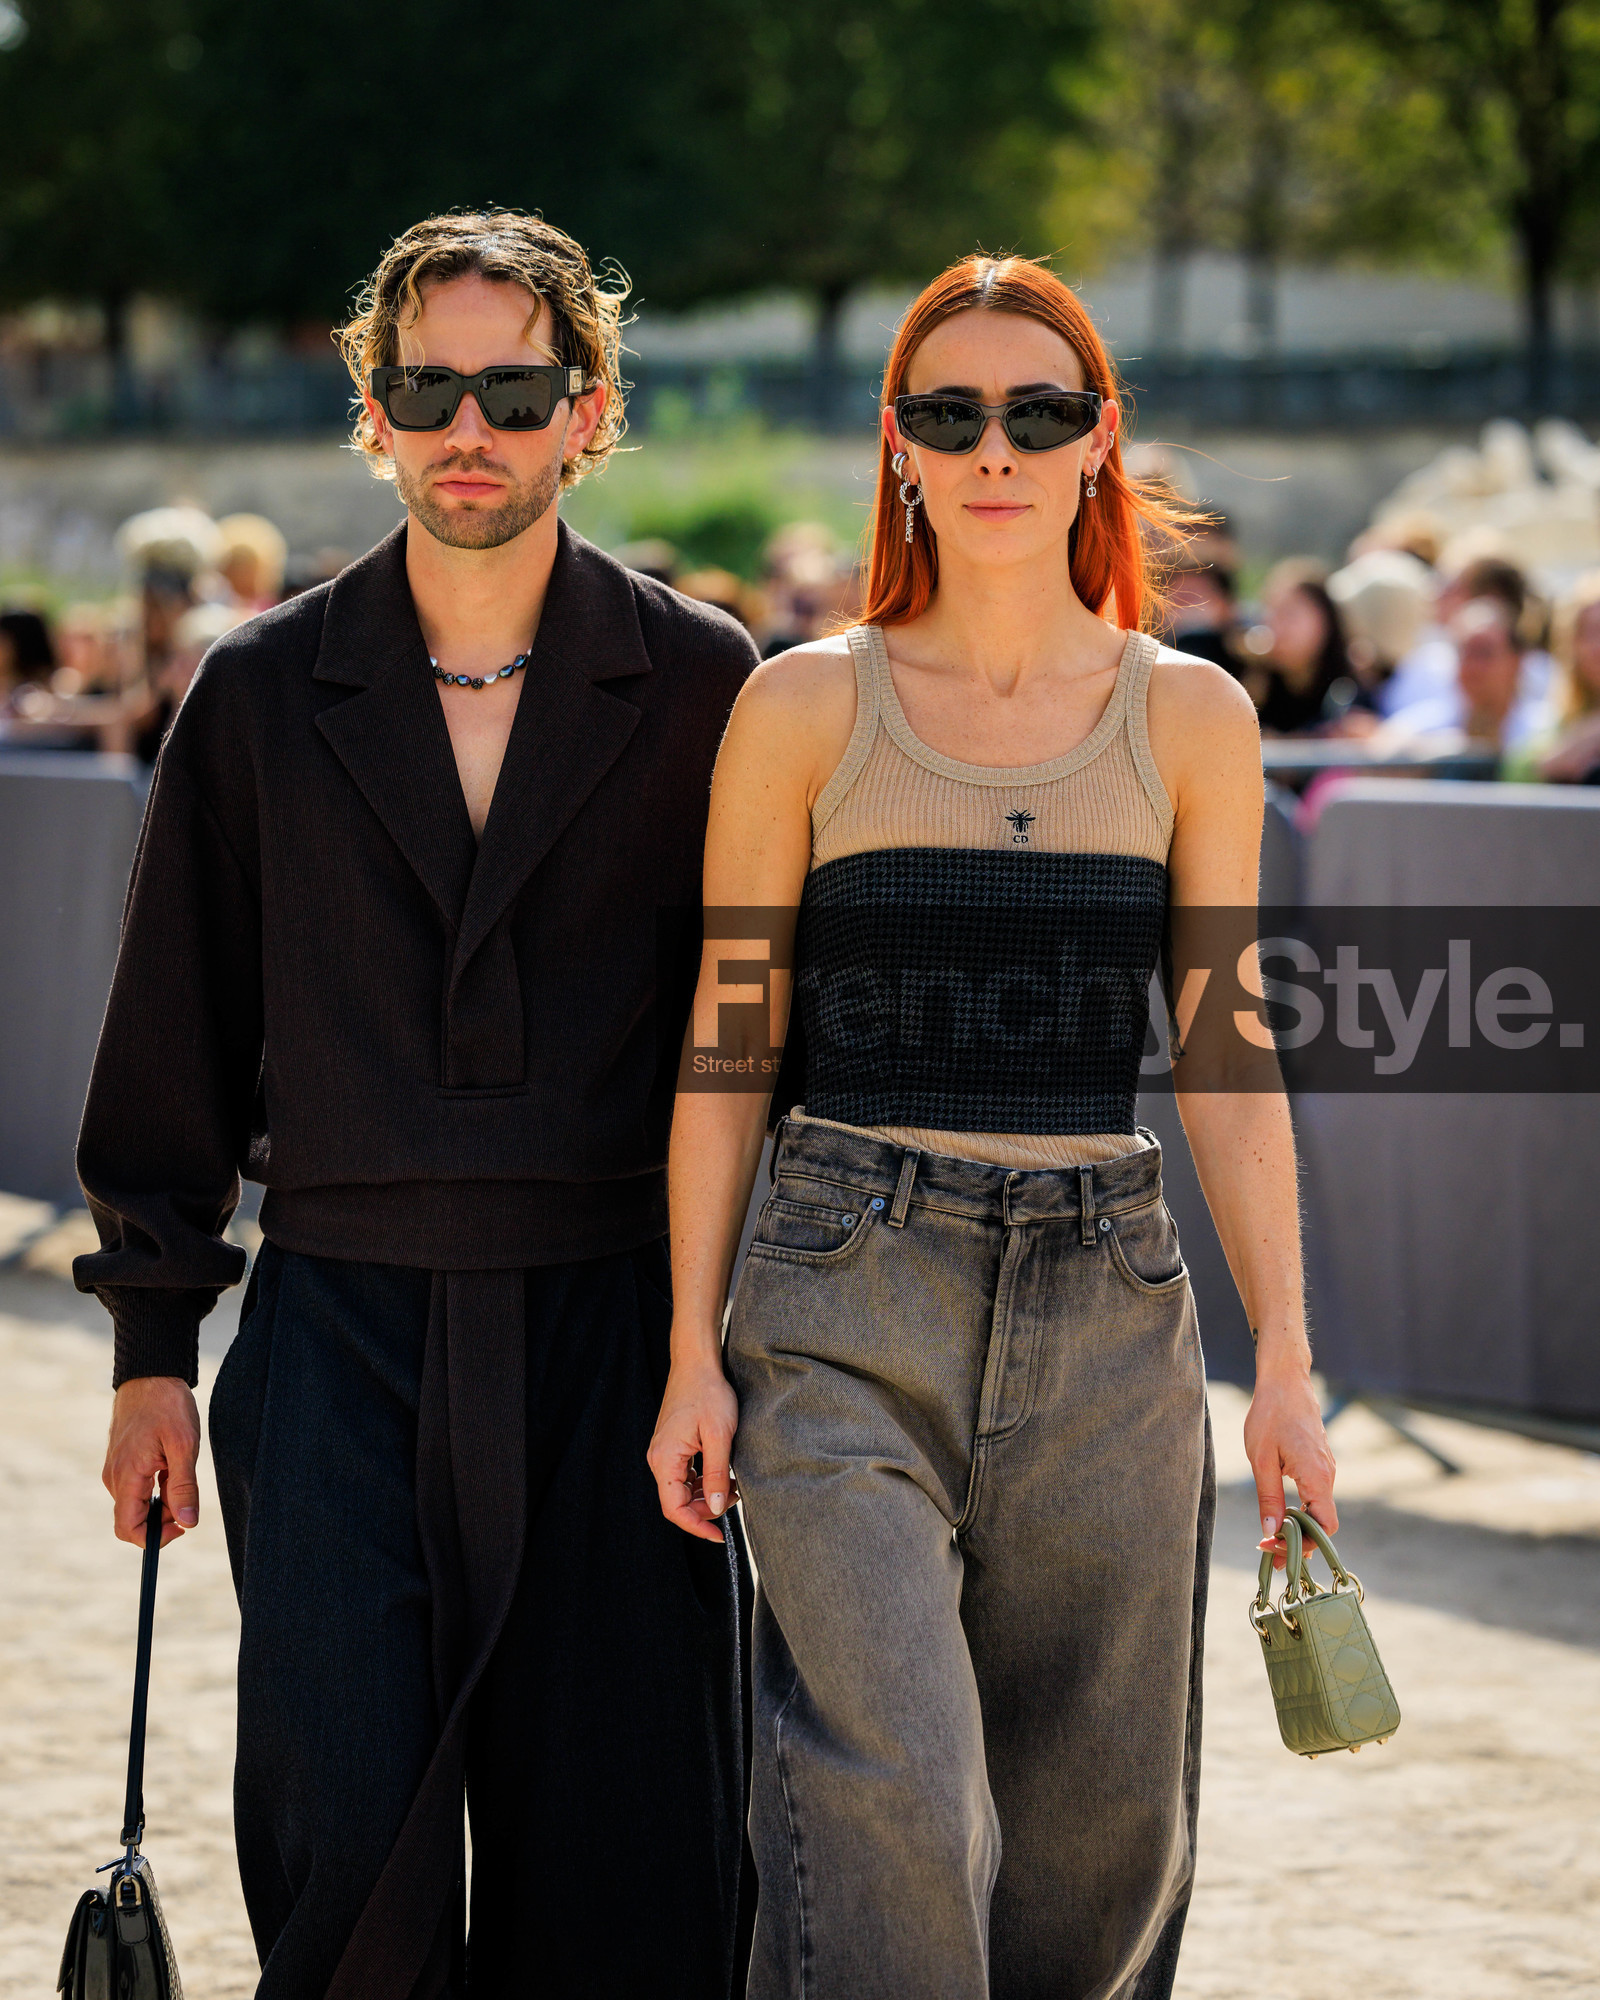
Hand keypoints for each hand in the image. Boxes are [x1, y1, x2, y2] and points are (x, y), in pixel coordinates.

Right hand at [103, 1377, 201, 1547]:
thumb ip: (184, 1487)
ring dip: (160, 1501)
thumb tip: (187, 1523)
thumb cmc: (167, 1406)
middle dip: (162, 1519)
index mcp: (126, 1477)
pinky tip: (171, 1466)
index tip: (182, 1525)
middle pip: (133, 1519)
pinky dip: (156, 1487)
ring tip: (180, 1472)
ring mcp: (115, 1469)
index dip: (156, 1538)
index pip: (128, 1529)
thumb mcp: (184, 1446)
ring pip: (137, 1503)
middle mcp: (114, 1478)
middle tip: (187, 1496)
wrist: (151, 1373)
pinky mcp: (121, 1461)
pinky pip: (136, 1487)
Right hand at [647, 1354, 738, 1544]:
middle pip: (678, 1502)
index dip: (696, 1526)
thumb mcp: (720, 1435)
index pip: (674, 1508)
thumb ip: (717, 1474)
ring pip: (683, 1490)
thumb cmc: (708, 1393)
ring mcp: (665, 1452)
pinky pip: (685, 1475)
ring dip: (707, 1495)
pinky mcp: (673, 1446)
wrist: (697, 1363)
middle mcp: (659, 1459)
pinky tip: (723, 1474)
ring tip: (733, 1486)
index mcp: (665, 1459)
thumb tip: (717, 1508)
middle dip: (706, 1509)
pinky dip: (704, 1481)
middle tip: (735, 1499)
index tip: (719, 1536)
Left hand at [1243, 1361, 1336, 1570]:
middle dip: (1299, 1541)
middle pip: (1323, 1523)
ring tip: (1271, 1536)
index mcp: (1317, 1477)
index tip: (1276, 1548)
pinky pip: (1315, 1495)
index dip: (1304, 1545)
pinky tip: (1280, 1513)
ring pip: (1318, 1509)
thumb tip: (1271, 1531)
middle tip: (1270, 1551)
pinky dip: (1301, 1509)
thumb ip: (1268, 1498)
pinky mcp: (1319, 1462)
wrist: (1285, 1380)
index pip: (1325, 1527)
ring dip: (1298, 1526)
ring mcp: (1326, 1468)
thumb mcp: (1261, 1460)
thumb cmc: (1270, 1415)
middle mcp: (1328, 1475)